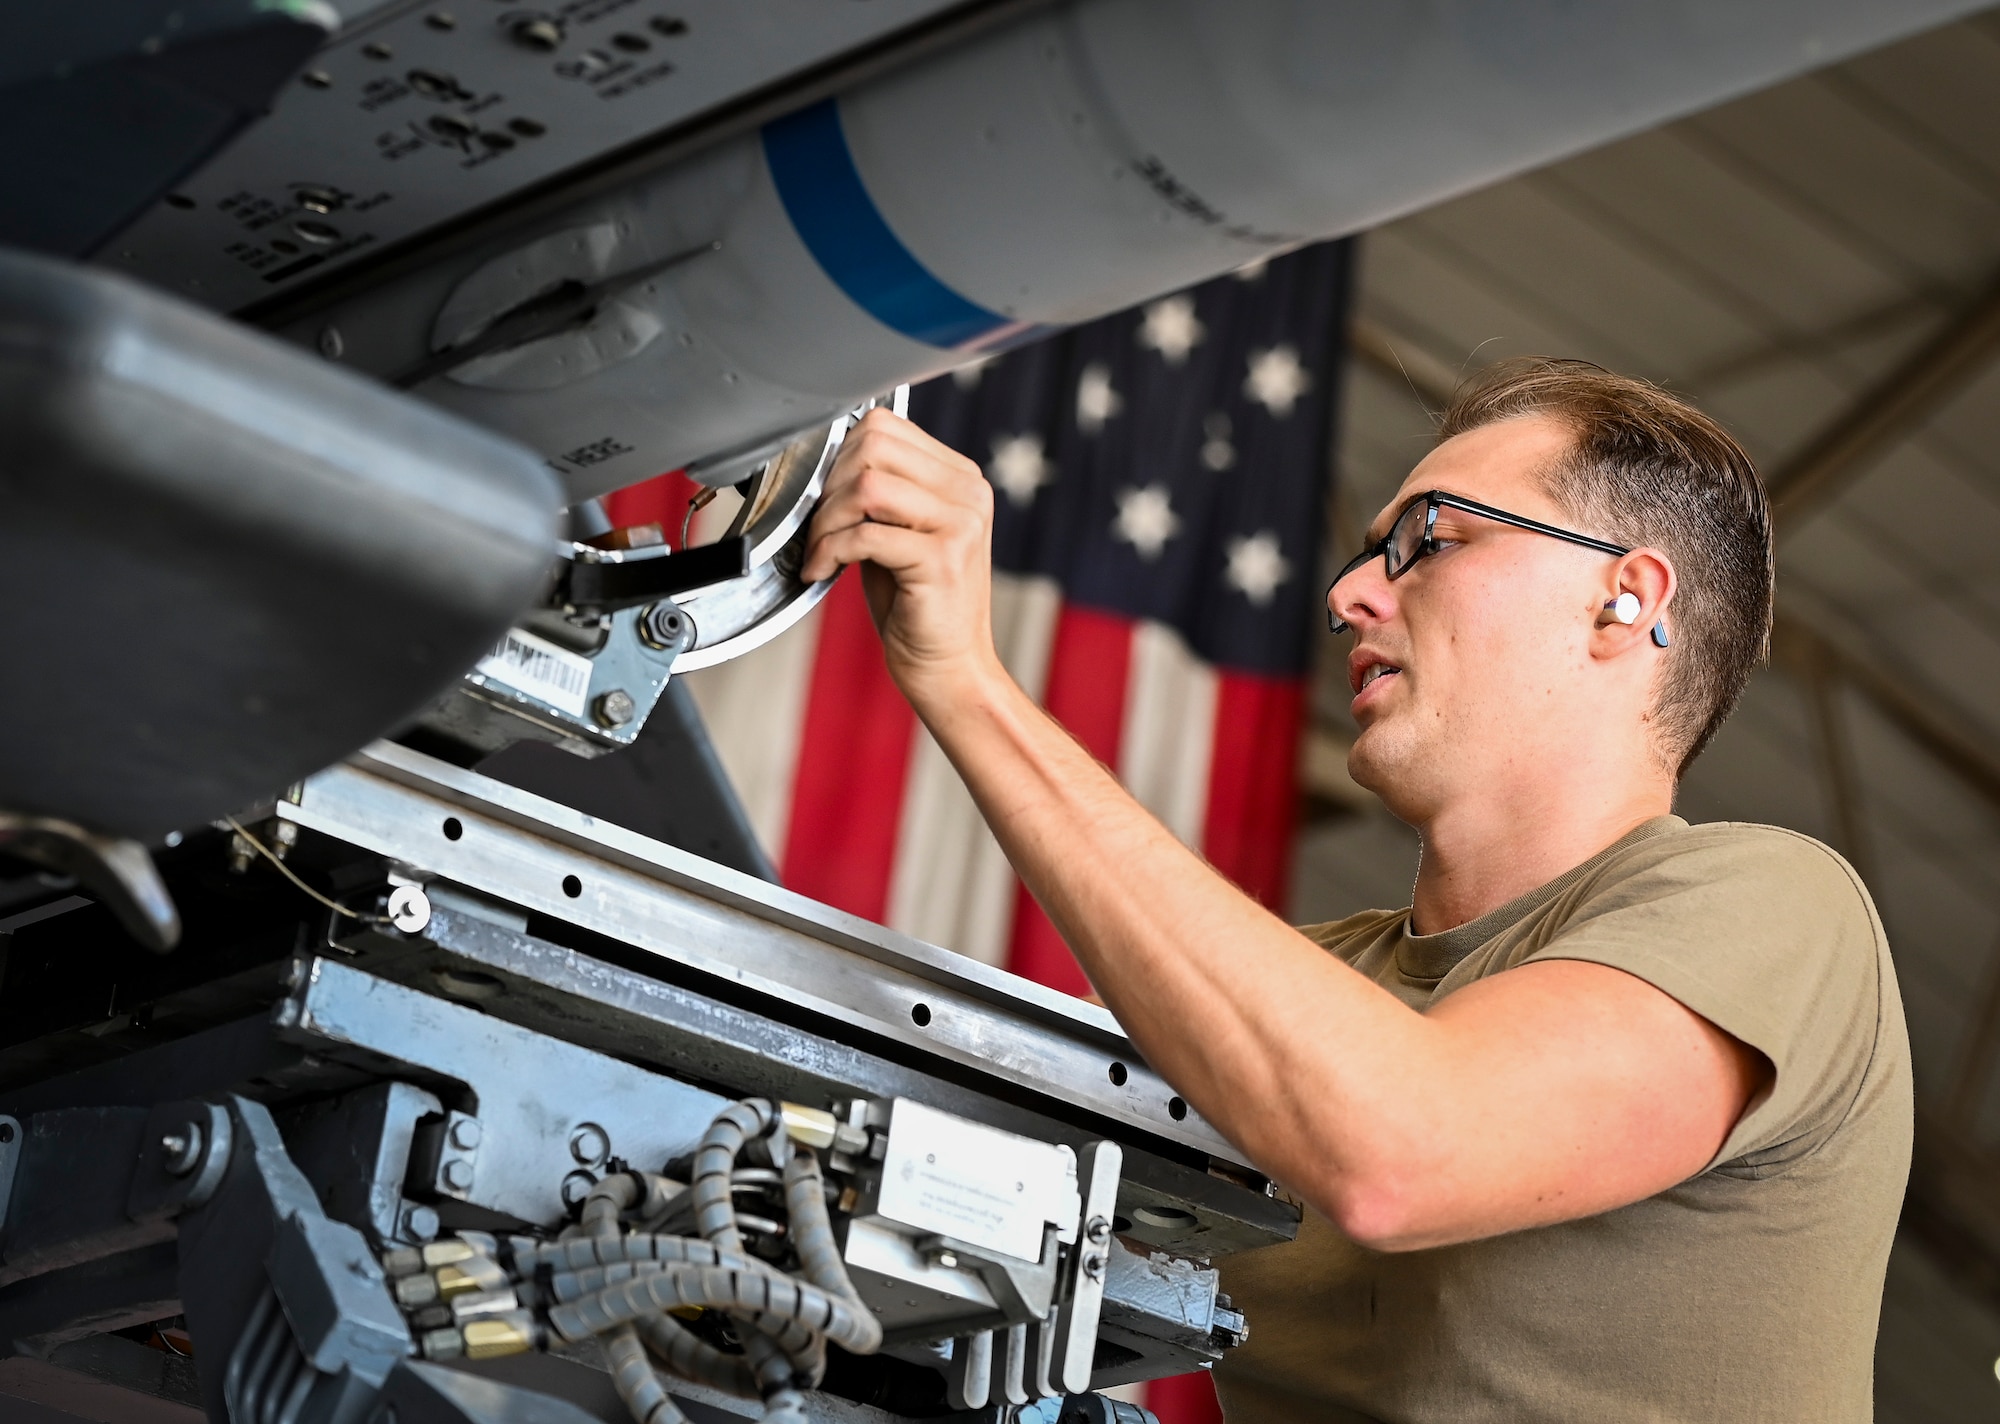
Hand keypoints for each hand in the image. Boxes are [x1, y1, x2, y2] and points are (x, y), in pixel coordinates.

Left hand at [801, 407, 1002, 703]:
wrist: (949, 666)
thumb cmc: (917, 603)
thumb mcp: (900, 532)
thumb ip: (879, 490)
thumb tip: (823, 459)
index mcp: (961, 477)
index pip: (884, 425)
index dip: (838, 457)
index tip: (824, 497)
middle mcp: (968, 493)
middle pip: (873, 447)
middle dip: (829, 486)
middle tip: (819, 527)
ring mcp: (960, 524)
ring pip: (866, 486)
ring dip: (827, 520)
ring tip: (821, 551)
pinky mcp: (942, 559)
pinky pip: (864, 535)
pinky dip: (829, 552)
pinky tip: (822, 571)